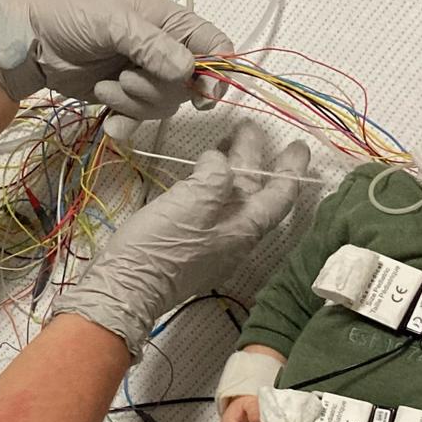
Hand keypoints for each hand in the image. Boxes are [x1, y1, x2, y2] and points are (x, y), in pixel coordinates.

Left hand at [0, 0, 232, 119]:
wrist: (31, 42)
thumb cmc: (73, 17)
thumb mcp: (113, 22)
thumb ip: (152, 45)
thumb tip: (188, 71)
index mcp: (171, 23)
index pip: (216, 47)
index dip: (219, 72)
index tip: (203, 92)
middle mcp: (164, 51)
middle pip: (190, 86)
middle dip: (157, 90)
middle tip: (124, 77)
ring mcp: (145, 77)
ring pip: (165, 106)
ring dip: (135, 104)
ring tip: (104, 88)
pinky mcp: (124, 100)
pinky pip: (140, 122)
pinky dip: (126, 125)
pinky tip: (110, 123)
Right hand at [51, 122, 310, 358]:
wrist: (124, 289)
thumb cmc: (160, 246)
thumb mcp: (191, 201)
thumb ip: (215, 175)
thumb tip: (219, 161)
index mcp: (242, 229)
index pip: (279, 196)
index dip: (291, 169)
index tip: (297, 146)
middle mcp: (234, 239)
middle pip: (253, 195)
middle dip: (254, 160)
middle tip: (249, 131)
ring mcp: (212, 246)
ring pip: (231, 202)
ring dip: (231, 172)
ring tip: (223, 145)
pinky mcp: (189, 249)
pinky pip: (212, 211)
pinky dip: (211, 187)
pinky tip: (198, 177)